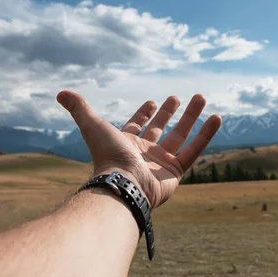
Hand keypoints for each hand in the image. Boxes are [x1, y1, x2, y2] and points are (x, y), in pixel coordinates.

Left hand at [57, 91, 221, 207]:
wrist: (124, 184)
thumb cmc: (108, 156)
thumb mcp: (93, 126)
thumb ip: (79, 108)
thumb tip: (60, 92)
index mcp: (127, 143)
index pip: (138, 125)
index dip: (145, 113)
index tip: (153, 101)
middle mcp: (145, 153)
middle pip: (161, 129)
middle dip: (169, 113)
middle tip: (178, 97)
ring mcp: (162, 163)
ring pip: (181, 136)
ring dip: (191, 118)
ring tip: (202, 99)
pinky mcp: (177, 172)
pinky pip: (194, 151)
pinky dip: (206, 135)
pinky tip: (217, 118)